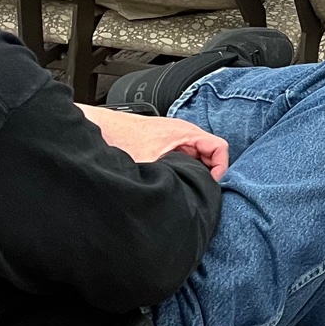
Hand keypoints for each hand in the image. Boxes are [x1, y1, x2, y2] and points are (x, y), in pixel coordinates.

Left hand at [78, 104, 229, 179]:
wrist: (104, 129)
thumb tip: (182, 196)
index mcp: (187, 132)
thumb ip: (173, 176)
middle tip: (198, 189)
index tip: (211, 185)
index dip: (220, 169)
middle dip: (209, 173)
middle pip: (211, 154)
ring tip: (185, 186)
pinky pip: (186, 158)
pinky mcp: (167, 146)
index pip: (220, 148)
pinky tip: (174, 181)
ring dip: (196, 172)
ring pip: (199, 157)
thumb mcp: (152, 163)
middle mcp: (185, 134)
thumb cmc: (124, 137)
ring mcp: (176, 139)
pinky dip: (185, 170)